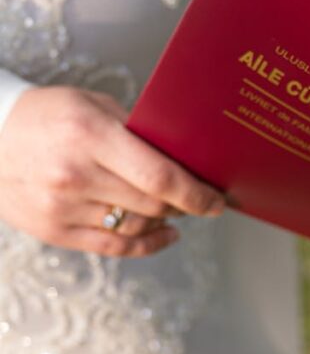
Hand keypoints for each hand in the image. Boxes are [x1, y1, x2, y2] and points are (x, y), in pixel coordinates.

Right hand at [0, 86, 225, 256]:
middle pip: (153, 204)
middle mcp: (75, 175)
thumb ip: (138, 130)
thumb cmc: (46, 116)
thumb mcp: (92, 106)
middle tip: (205, 200)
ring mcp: (62, 207)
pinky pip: (114, 248)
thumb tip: (188, 157)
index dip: (197, 193)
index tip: (218, 199)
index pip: (159, 176)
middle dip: (187, 205)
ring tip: (180, 211)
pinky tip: (165, 235)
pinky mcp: (53, 231)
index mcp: (89, 135)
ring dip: (167, 221)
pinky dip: (148, 244)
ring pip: (137, 227)